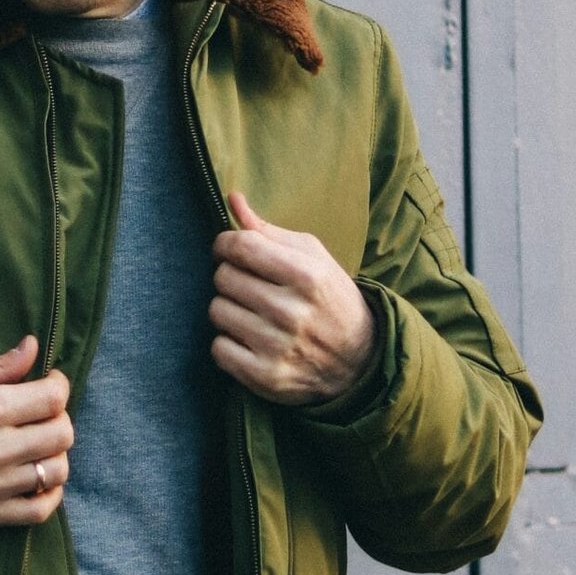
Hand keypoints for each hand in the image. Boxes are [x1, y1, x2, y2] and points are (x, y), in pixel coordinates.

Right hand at [0, 335, 73, 527]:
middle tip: (43, 413)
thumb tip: (32, 347)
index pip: (53, 398)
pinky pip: (40, 510)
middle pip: (62, 433)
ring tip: (40, 444)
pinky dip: (51, 494)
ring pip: (57, 471)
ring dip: (56, 454)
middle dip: (59, 417)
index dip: (58, 385)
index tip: (50, 383)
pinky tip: (40, 478)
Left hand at [209, 190, 378, 406]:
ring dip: (229, 309)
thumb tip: (232, 198)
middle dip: (231, 276)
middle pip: (224, 277)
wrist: (358, 359)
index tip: (230, 250)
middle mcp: (292, 312)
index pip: (240, 246)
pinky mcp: (265, 376)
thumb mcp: (312, 257)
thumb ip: (268, 230)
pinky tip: (249, 339)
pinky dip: (228, 342)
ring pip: (217, 311)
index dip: (225, 244)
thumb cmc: (328, 297)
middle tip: (249, 285)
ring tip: (252, 313)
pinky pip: (218, 348)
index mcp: (306, 275)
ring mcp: (277, 347)